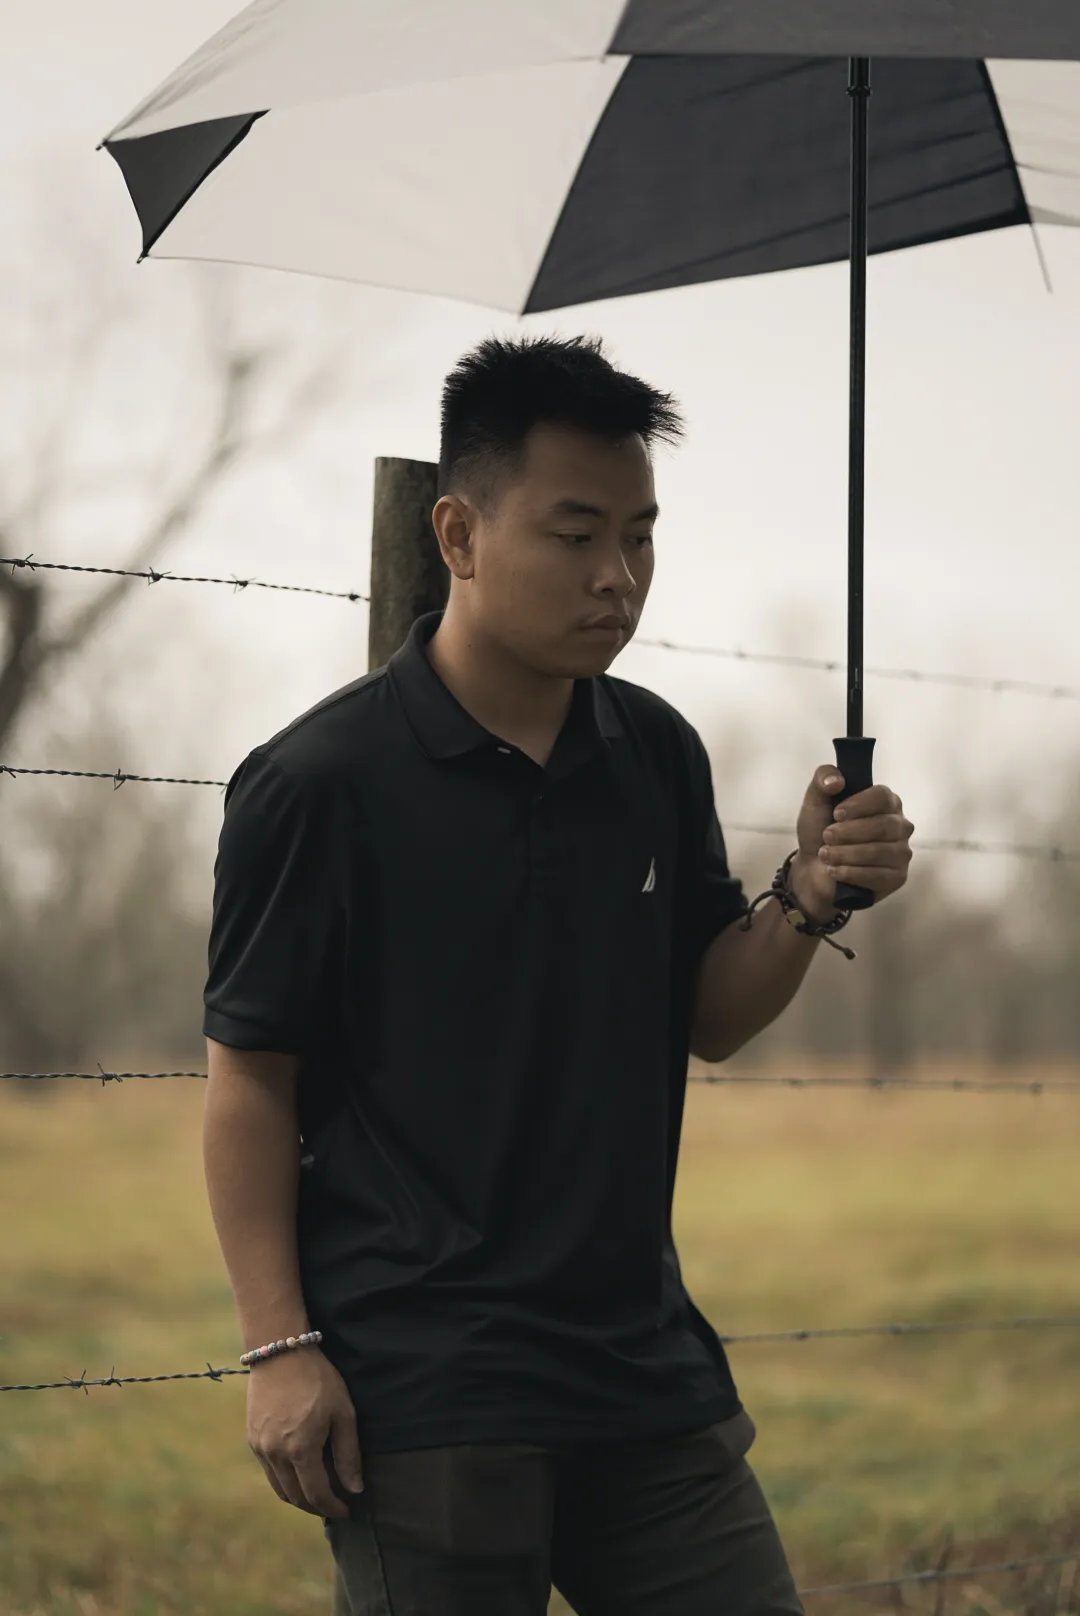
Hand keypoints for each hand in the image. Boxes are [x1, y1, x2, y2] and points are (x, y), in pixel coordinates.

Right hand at [246, 1347, 363, 1519]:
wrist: (281, 1352)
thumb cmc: (318, 1379)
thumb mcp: (342, 1412)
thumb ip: (348, 1454)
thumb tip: (355, 1488)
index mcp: (301, 1450)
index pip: (317, 1495)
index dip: (333, 1507)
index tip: (347, 1510)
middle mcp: (276, 1454)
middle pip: (295, 1497)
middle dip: (316, 1507)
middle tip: (334, 1505)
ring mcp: (260, 1448)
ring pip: (279, 1488)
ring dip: (298, 1497)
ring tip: (318, 1494)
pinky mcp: (252, 1439)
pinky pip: (269, 1471)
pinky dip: (284, 1481)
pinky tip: (299, 1472)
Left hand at [790, 765, 913, 922]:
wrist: (813, 868)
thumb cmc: (820, 832)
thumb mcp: (815, 801)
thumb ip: (822, 779)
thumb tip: (837, 780)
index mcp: (887, 802)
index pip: (883, 796)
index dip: (858, 805)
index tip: (836, 813)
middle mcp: (900, 825)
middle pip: (882, 826)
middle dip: (848, 833)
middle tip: (827, 837)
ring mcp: (901, 852)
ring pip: (878, 852)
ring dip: (845, 854)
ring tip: (826, 855)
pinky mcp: (897, 877)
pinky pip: (878, 876)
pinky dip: (851, 873)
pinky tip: (836, 870)